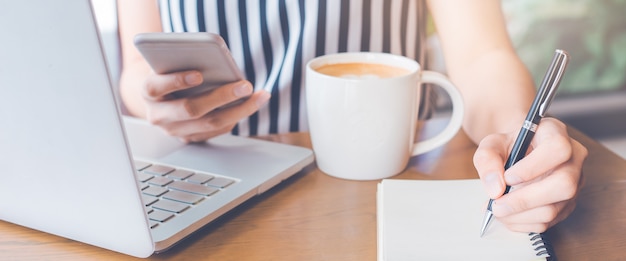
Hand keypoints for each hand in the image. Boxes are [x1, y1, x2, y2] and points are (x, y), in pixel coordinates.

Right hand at [141, 70, 270, 141]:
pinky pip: (217, 130)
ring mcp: (174, 130)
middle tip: (245, 85)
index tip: (199, 75)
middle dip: (221, 97)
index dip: (177, 81)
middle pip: (191, 109)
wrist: (159, 96)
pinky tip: (252, 103)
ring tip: (259, 95)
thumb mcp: (169, 63)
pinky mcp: (191, 138)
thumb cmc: (169, 71)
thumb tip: (214, 58)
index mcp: (148, 92)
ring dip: (240, 109)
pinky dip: (237, 116)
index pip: (157, 87)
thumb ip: (182, 60)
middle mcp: (158, 115)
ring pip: (210, 124)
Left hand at [473, 117, 587, 232]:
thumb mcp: (491, 144)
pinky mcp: (567, 204)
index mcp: (555, 133)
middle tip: (497, 204)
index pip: (557, 149)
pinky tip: (508, 215)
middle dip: (525, 199)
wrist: (518, 153)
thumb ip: (487, 160)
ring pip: (555, 207)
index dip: (532, 167)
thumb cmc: (508, 146)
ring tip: (497, 210)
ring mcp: (574, 183)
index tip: (508, 177)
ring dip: (520, 215)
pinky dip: (523, 223)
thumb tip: (495, 189)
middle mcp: (573, 158)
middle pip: (564, 184)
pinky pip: (549, 221)